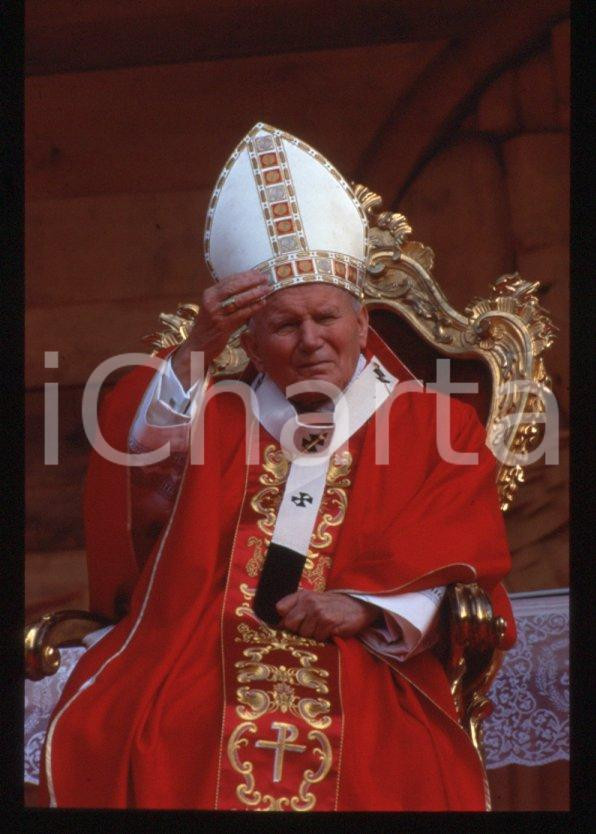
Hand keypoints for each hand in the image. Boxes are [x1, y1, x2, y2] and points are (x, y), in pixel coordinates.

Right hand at [171, 270, 269, 387]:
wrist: (198, 345)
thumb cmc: (210, 326)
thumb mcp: (214, 307)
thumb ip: (226, 297)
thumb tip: (248, 286)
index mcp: (209, 294)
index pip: (229, 280)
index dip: (245, 275)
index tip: (258, 272)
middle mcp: (211, 302)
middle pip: (234, 287)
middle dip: (251, 281)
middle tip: (265, 278)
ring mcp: (216, 314)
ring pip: (239, 300)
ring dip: (255, 293)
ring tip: (267, 289)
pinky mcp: (222, 326)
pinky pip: (241, 314)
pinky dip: (253, 308)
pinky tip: (262, 304)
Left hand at [276, 590, 379, 640]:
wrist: (357, 606)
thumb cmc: (331, 606)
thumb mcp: (312, 600)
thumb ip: (295, 608)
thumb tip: (278, 625)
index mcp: (302, 595)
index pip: (280, 608)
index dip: (284, 618)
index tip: (292, 623)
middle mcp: (309, 602)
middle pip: (289, 624)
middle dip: (298, 630)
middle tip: (311, 627)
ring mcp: (319, 612)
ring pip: (304, 634)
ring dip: (313, 635)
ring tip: (322, 627)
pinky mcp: (329, 622)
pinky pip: (318, 638)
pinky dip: (324, 638)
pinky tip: (330, 630)